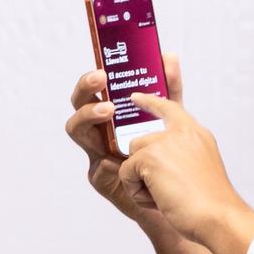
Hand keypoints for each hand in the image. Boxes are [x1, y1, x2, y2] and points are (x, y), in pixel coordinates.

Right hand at [65, 52, 184, 228]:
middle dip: (86, 90)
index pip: (93, 92)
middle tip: (101, 80)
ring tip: (109, 111)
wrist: (176, 196)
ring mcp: (96, 155)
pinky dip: (107, 161)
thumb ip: (169, 91)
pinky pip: (97, 167)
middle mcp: (99, 133)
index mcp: (111, 117)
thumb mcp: (171, 119)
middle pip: (78, 105)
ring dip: (90, 116)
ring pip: (78, 131)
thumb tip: (168, 56)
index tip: (102, 68)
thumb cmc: (167, 155)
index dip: (91, 79)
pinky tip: (117, 159)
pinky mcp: (101, 179)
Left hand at [115, 91, 253, 246]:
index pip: (170, 108)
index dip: (150, 102)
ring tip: (165, 197)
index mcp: (197, 135)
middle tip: (163, 191)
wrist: (219, 217)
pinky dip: (137, 192)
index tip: (135, 96)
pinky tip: (159, 200)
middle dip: (142, 168)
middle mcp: (183, 133)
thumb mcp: (200, 169)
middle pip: (141, 142)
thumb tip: (153, 161)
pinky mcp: (150, 156)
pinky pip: (125, 172)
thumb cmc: (213, 204)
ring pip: (132, 158)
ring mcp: (165, 142)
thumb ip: (182, 156)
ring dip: (140, 182)